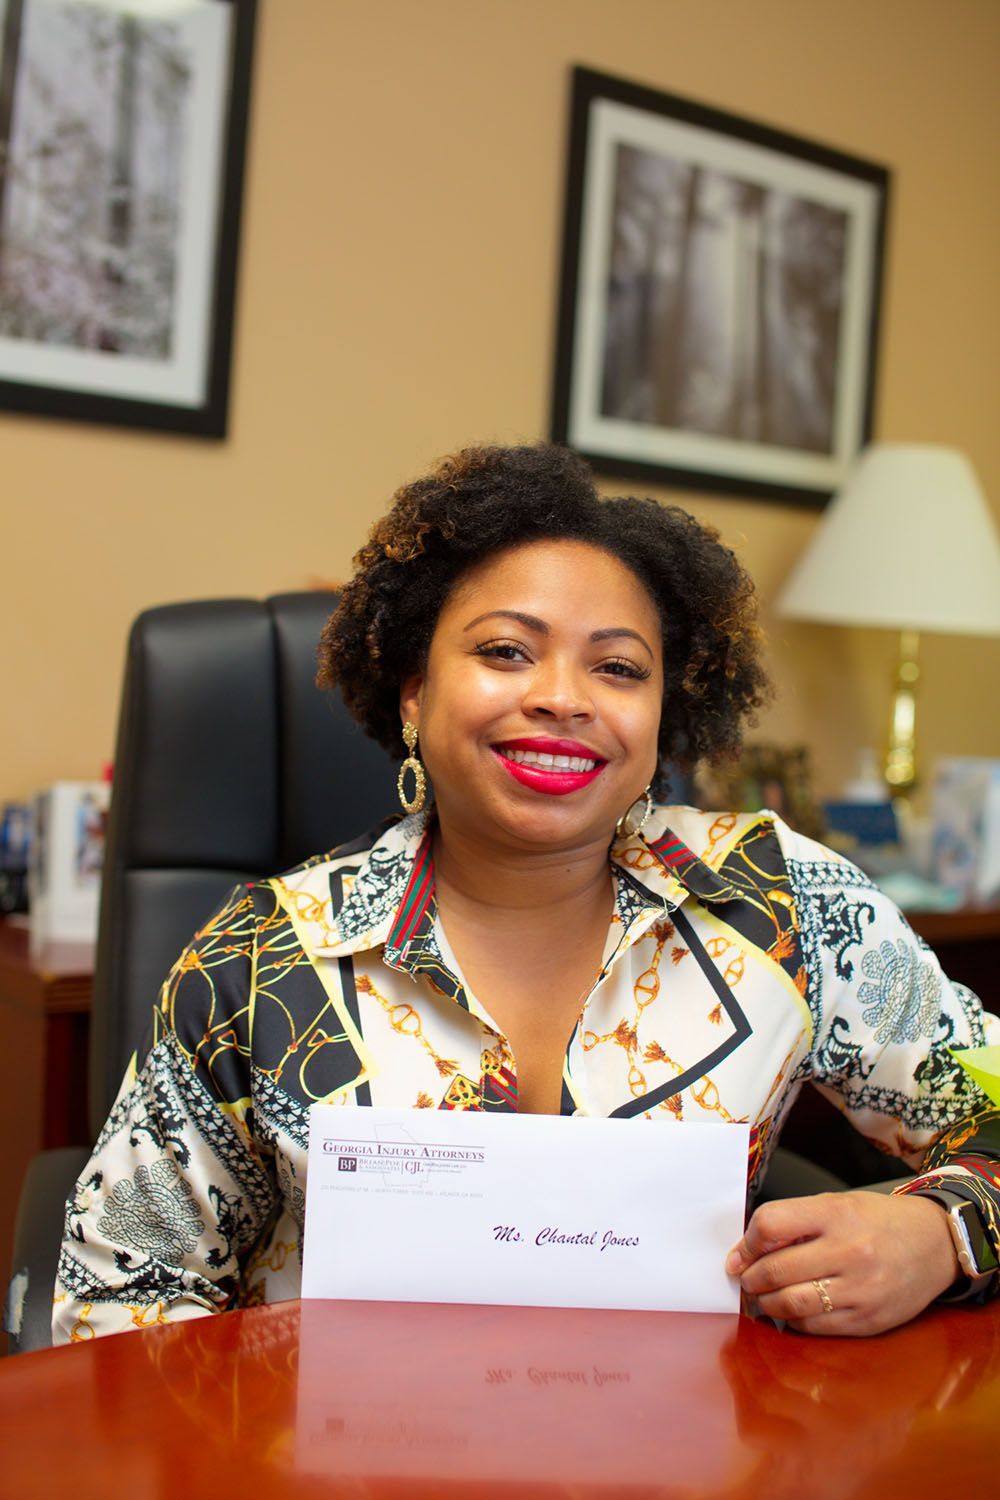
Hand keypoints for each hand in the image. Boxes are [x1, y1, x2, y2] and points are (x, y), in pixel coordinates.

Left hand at [726, 1190, 959, 1335]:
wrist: (936, 1244)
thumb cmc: (879, 1221)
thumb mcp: (838, 1205)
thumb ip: (797, 1223)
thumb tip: (748, 1251)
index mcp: (835, 1213)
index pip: (771, 1225)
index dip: (746, 1243)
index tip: (739, 1254)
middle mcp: (848, 1251)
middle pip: (776, 1270)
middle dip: (750, 1278)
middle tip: (744, 1280)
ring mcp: (860, 1289)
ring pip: (791, 1304)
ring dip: (766, 1303)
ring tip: (761, 1298)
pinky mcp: (868, 1320)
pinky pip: (815, 1327)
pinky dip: (793, 1321)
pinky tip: (791, 1311)